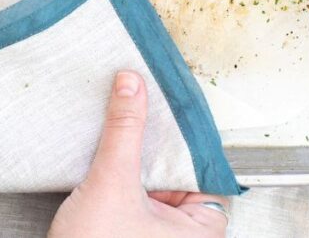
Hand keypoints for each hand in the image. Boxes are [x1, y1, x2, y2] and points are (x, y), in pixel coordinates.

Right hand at [48, 71, 229, 237]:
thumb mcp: (112, 183)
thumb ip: (124, 131)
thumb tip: (132, 86)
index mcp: (202, 230)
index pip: (201, 164)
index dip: (179, 133)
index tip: (164, 101)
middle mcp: (185, 235)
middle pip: (175, 169)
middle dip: (152, 143)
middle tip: (136, 108)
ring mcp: (157, 235)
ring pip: (152, 180)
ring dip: (132, 158)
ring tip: (119, 131)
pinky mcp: (132, 233)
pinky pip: (134, 194)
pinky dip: (120, 176)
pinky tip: (105, 161)